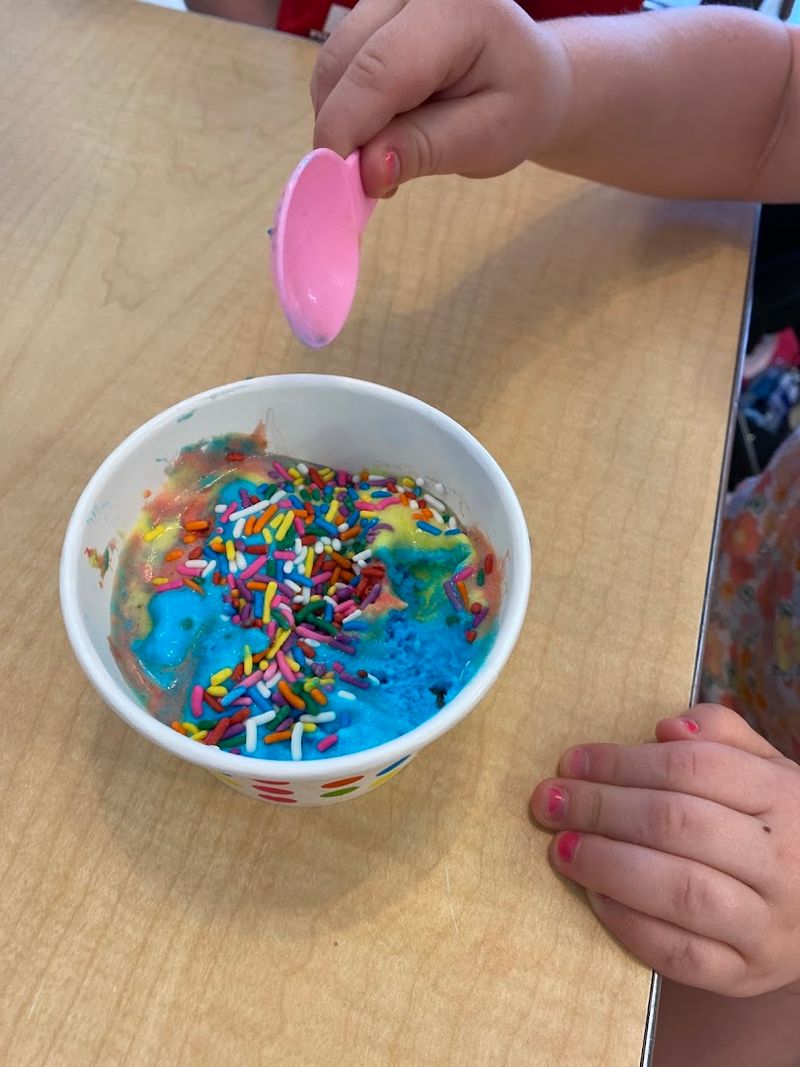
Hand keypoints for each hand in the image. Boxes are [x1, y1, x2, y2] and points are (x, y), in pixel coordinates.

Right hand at [310, 0, 569, 197]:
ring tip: (389, 154)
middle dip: (343, 132)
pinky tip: (384, 129)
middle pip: (341, 64)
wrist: (528, 76)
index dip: (346, 129)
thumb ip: (426, 149)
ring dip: (344, 122)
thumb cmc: (518, 105)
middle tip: (375, 182)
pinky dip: (348, 110)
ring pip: (331, 68)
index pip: (379, 70)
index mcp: (454, 10)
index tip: (333, 186)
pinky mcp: (369, 14)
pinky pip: (336, 69)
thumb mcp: (487, 138)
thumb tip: (368, 171)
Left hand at [530, 704, 799, 996]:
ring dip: (608, 865)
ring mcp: (767, 925)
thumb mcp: (765, 769)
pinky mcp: (745, 975)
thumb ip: (720, 736)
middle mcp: (783, 862)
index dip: (622, 761)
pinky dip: (629, 924)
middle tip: (549, 800)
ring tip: (562, 847)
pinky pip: (680, 955)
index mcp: (784, 796)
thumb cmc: (775, 826)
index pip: (694, 766)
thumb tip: (666, 730)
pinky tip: (594, 895)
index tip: (572, 760)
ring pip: (680, 890)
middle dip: (601, 808)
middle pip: (678, 823)